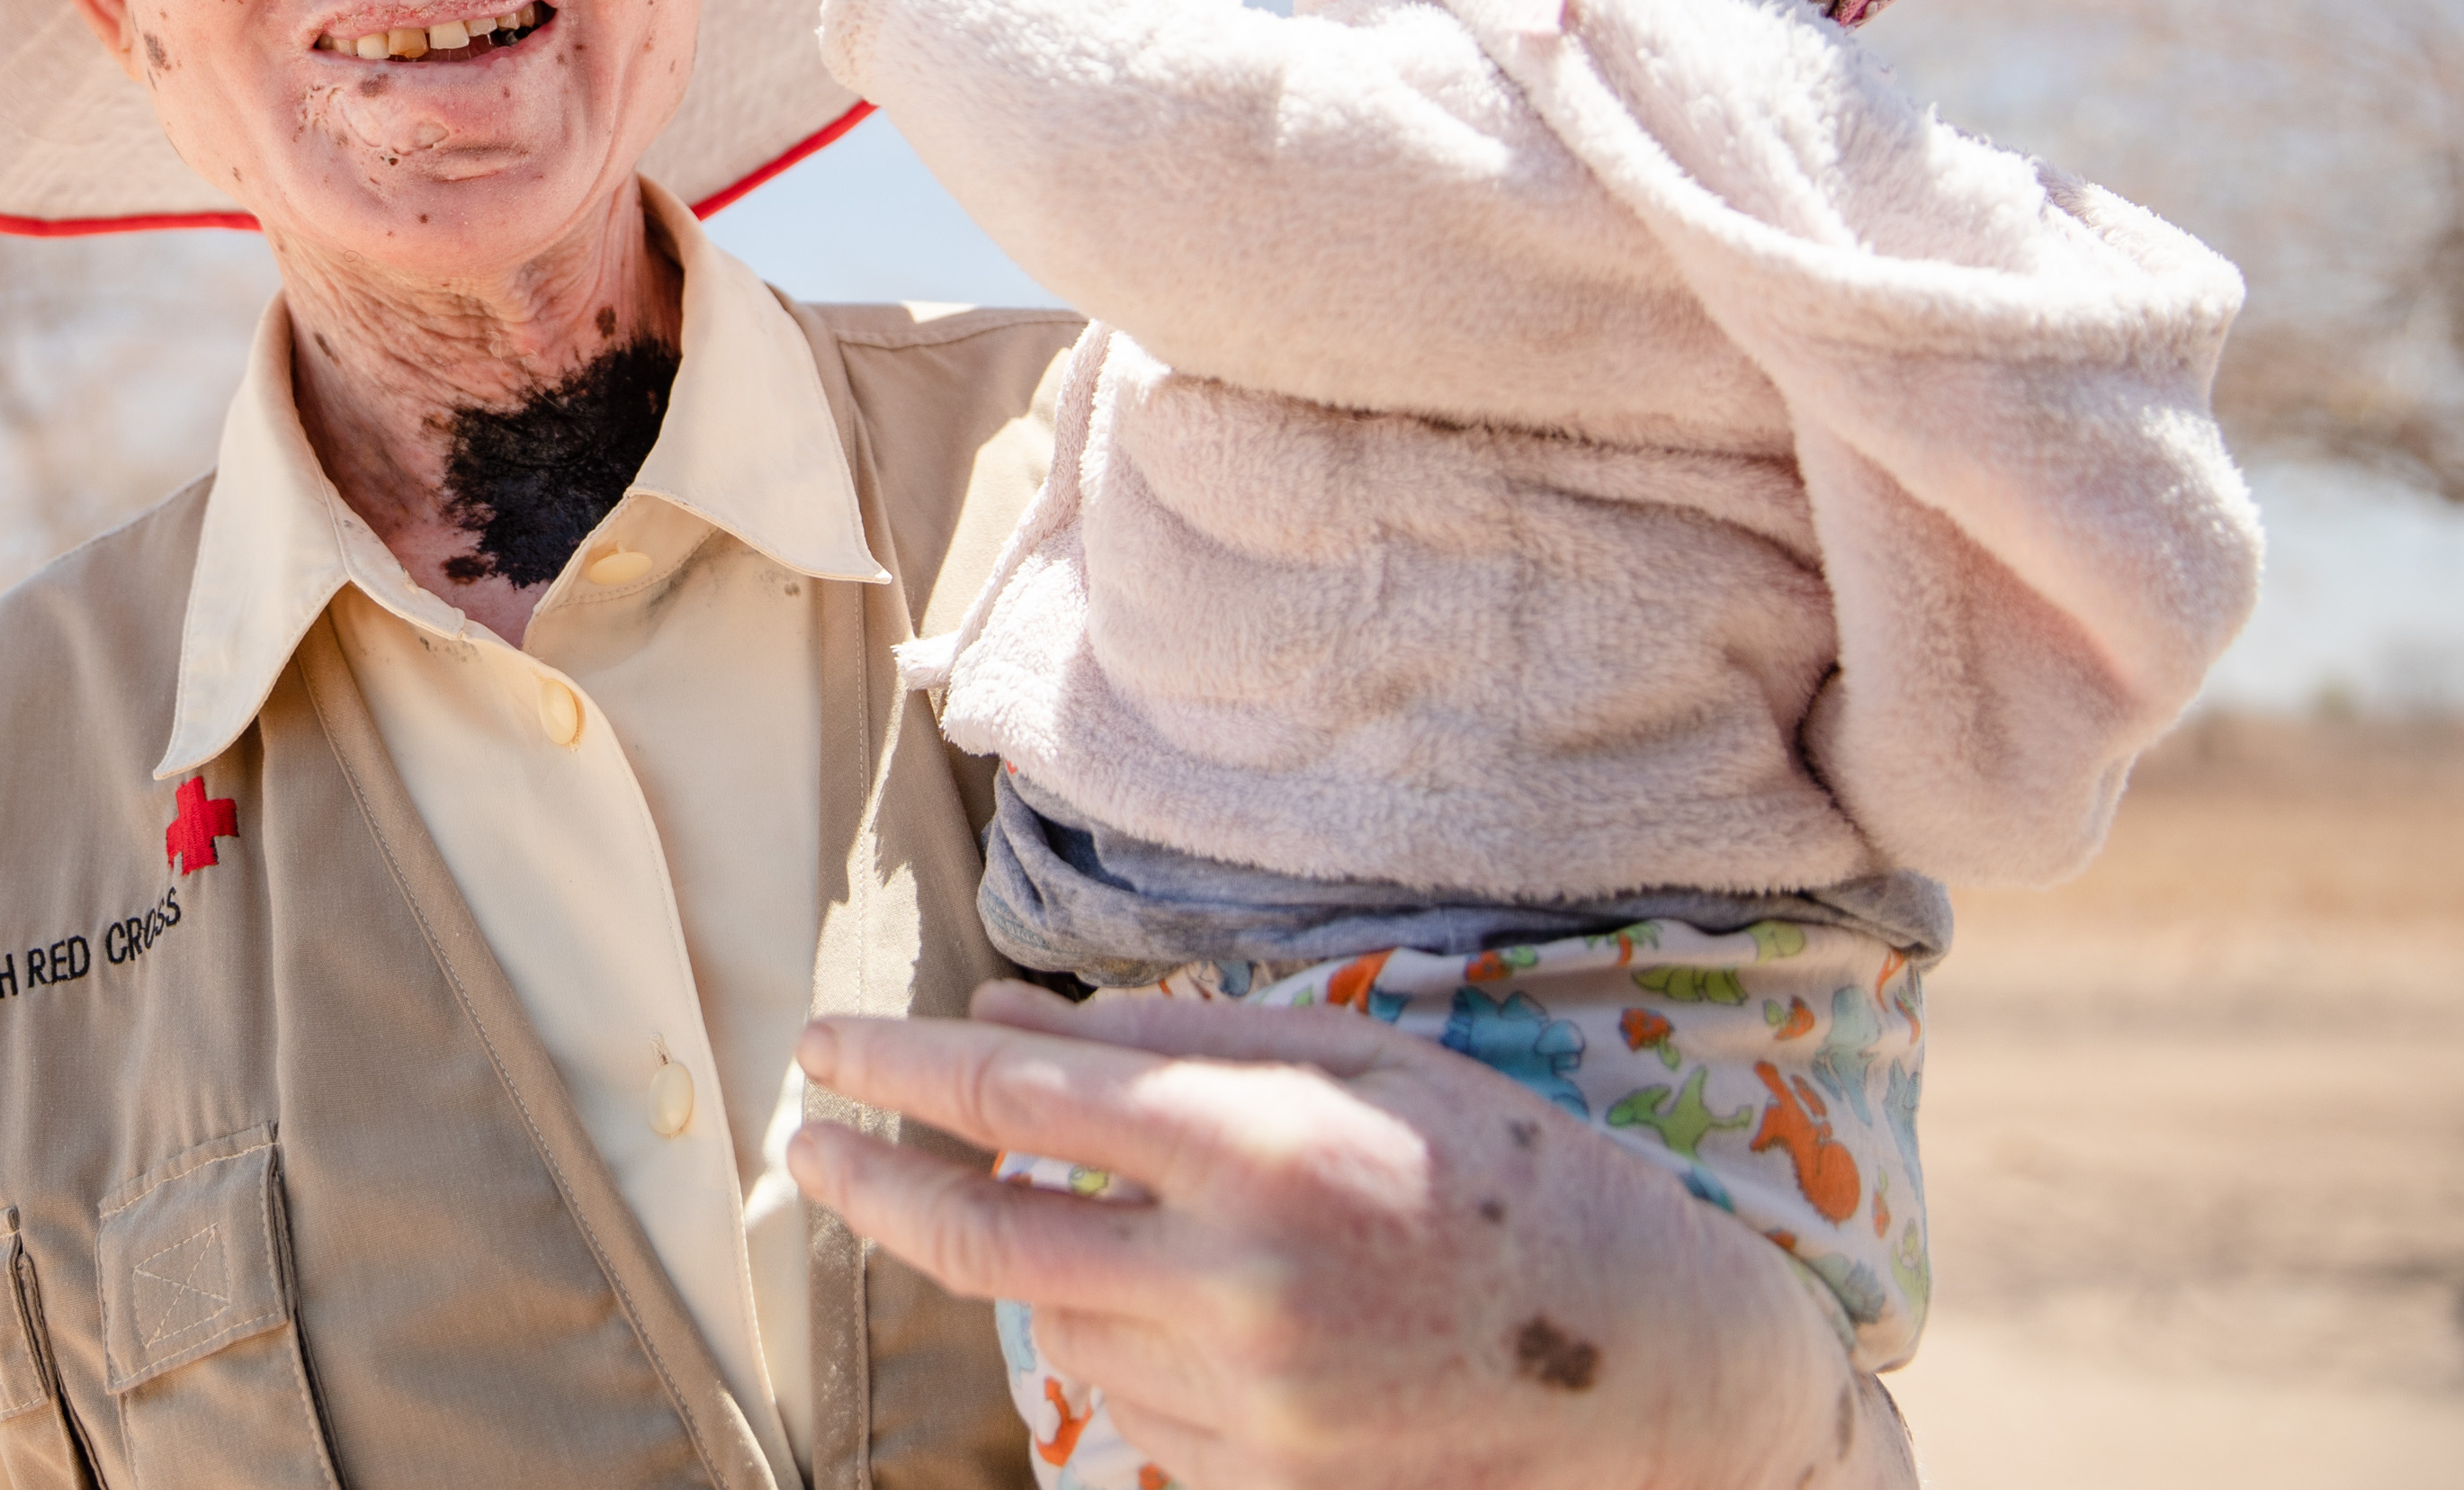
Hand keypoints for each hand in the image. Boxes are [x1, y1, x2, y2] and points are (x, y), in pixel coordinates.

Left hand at [789, 983, 1910, 1489]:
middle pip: (985, 1243)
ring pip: (1056, 1331)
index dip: (896, 1072)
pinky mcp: (1263, 1489)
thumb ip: (1162, 1044)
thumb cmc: (1505, 1177)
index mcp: (1258, 1151)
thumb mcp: (1350, 1063)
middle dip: (876, 1187)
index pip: (1015, 1106)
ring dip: (1040, 1271)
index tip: (821, 1048)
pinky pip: (1129, 1414)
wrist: (1653, 1374)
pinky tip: (1197, 1314)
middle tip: (810, 1146)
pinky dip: (1122, 1352)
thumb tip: (996, 1021)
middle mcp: (1234, 1286)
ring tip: (1111, 1227)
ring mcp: (1246, 1406)